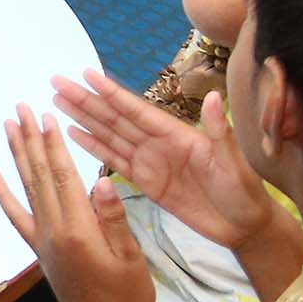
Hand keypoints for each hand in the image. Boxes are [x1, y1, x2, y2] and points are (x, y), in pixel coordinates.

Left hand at [0, 104, 152, 301]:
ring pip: (26, 189)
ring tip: (7, 126)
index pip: (64, 177)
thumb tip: (99, 180)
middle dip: (30, 139)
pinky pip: (16, 217)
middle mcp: (53, 232)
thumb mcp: (132, 259)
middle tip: (20, 107)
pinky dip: (2, 193)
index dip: (54, 145)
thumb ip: (114, 219)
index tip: (46, 116)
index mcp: (79, 231)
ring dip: (16, 155)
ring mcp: (42, 241)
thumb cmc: (129, 299)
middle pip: (40, 176)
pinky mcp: (39, 251)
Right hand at [52, 73, 278, 253]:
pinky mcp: (145, 182)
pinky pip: (114, 161)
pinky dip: (93, 147)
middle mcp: (157, 143)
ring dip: (83, 118)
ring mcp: (149, 162)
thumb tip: (214, 97)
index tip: (87, 74)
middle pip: (115, 118)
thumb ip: (220, 131)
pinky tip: (74, 133)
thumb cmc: (244, 193)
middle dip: (86, 100)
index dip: (111, 93)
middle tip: (58, 81)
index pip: (136, 110)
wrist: (244, 226)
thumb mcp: (234, 162)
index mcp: (176, 134)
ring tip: (58, 101)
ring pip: (109, 135)